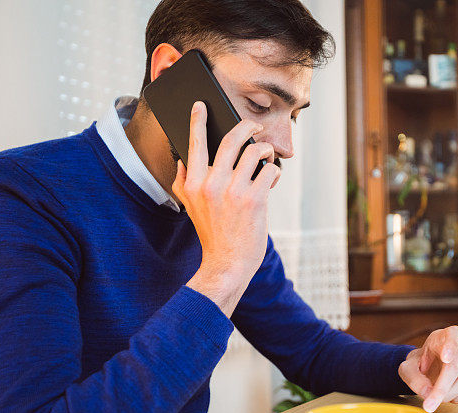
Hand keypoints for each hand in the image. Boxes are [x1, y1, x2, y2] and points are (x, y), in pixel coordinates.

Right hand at [175, 101, 280, 315]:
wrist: (226, 263)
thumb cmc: (212, 234)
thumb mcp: (190, 208)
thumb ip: (183, 183)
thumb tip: (182, 159)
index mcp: (192, 183)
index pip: (194, 144)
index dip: (197, 121)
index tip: (200, 105)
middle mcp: (211, 183)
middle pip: (232, 139)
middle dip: (247, 127)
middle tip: (255, 126)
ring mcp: (233, 190)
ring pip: (255, 152)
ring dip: (266, 151)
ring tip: (267, 158)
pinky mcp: (254, 199)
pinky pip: (270, 171)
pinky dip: (274, 172)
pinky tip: (273, 178)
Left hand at [398, 326, 457, 412]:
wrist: (430, 366)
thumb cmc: (420, 364)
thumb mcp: (408, 369)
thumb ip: (414, 379)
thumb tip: (427, 393)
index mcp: (443, 336)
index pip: (452, 336)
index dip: (450, 347)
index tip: (446, 358)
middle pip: (454, 368)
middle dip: (441, 389)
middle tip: (429, 404)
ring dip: (448, 396)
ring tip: (436, 395)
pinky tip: (448, 394)